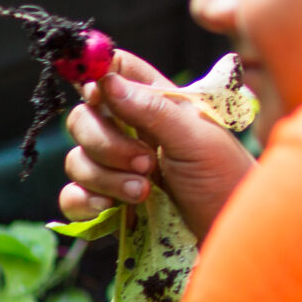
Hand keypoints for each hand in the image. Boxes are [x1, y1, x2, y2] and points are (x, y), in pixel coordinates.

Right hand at [61, 49, 253, 240]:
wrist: (229, 229)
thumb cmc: (225, 176)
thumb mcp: (197, 138)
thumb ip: (152, 109)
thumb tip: (106, 81)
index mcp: (156, 103)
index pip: (114, 72)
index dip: (97, 77)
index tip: (96, 94)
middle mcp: (131, 131)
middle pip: (83, 118)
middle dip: (105, 141)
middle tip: (145, 161)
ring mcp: (116, 168)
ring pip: (76, 158)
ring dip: (106, 176)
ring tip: (145, 190)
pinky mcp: (107, 202)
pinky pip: (72, 195)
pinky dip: (85, 200)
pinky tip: (111, 207)